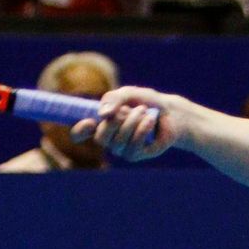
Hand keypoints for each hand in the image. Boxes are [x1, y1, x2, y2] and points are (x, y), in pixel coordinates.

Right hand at [73, 85, 189, 161]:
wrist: (170, 112)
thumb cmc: (146, 102)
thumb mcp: (129, 93)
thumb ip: (114, 98)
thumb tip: (102, 114)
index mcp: (101, 123)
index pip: (80, 133)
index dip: (79, 130)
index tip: (88, 121)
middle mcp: (109, 138)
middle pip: (100, 138)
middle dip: (114, 122)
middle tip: (127, 110)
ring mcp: (121, 149)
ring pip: (118, 142)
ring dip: (132, 122)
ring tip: (143, 111)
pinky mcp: (136, 155)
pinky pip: (133, 147)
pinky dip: (142, 130)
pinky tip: (150, 120)